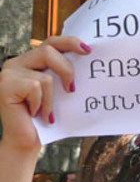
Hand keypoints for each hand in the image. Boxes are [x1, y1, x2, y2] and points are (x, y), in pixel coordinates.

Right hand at [0, 36, 88, 150]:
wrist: (26, 140)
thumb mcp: (59, 92)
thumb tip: (89, 62)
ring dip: (52, 98)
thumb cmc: (46, 116)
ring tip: (48, 112)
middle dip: (67, 70)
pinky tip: (35, 114)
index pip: (52, 42)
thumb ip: (64, 75)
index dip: (70, 42)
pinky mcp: (4, 85)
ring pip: (45, 76)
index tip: (88, 50)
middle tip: (72, 89)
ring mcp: (9, 72)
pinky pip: (35, 88)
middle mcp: (18, 62)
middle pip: (48, 50)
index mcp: (32, 60)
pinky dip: (41, 104)